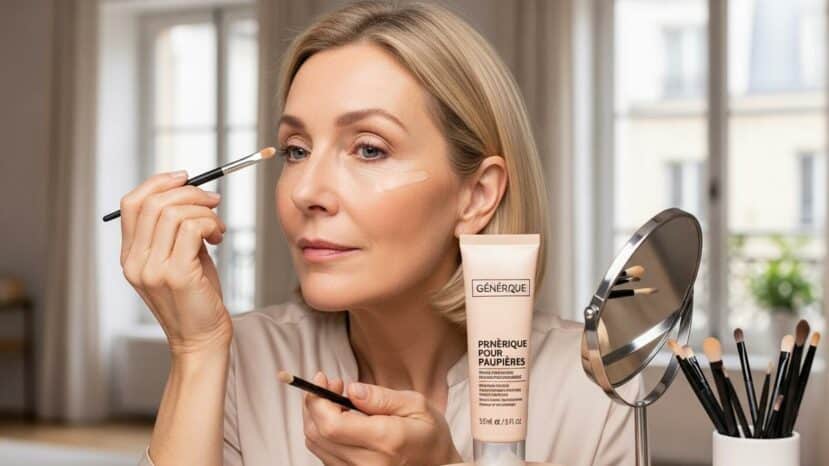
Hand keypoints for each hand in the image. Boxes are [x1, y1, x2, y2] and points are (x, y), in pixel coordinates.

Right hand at [119, 171, 231, 355]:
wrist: (202, 340)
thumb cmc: (197, 298)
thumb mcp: (181, 258)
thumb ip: (176, 230)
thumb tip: (192, 192)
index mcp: (130, 256)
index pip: (131, 203)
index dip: (158, 183)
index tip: (186, 178)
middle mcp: (134, 262)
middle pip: (154, 202)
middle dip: (190, 192)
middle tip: (214, 201)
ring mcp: (152, 269)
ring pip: (175, 212)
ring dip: (205, 211)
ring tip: (219, 228)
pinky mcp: (176, 274)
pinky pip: (192, 227)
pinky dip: (211, 223)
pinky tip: (219, 237)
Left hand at [303, 372, 462, 465]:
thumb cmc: (430, 435)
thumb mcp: (416, 405)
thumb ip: (381, 397)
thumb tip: (352, 390)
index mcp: (385, 440)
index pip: (332, 425)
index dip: (318, 400)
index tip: (323, 379)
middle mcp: (367, 463)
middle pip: (318, 434)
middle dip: (314, 404)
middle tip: (331, 384)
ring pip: (316, 445)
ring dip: (316, 417)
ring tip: (336, 398)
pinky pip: (324, 454)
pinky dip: (323, 432)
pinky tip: (338, 417)